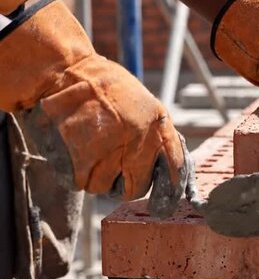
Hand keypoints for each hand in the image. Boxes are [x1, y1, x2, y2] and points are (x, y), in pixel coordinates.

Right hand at [0, 0, 193, 216]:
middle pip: (137, 188)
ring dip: (96, 175)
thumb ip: (157, 135)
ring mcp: (109, 155)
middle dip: (126, 183)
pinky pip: (80, 183)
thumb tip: (166, 168)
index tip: (164, 206)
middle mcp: (138, 144)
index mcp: (158, 127)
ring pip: (104, 188)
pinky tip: (74, 147)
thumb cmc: (105, 88)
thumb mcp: (145, 104)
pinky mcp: (80, 163)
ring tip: (89, 146)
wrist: (64, 72)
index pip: (175, 169)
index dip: (171, 192)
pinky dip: (75, 171)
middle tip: (113, 165)